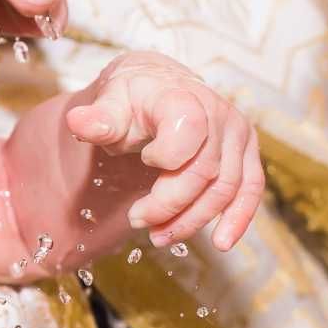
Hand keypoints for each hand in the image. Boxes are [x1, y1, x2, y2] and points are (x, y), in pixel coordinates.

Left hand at [66, 52, 264, 250]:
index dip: (165, 157)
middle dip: (168, 204)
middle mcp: (218, 113)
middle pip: (203, 172)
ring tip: (160, 237)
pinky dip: (238, 218)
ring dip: (192, 220)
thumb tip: (78, 122)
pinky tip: (221, 242)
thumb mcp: (111, 103)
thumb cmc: (133, 97)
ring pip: (224, 188)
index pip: (187, 132)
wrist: (158, 85)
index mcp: (184, 97)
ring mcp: (236, 133)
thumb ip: (99, 119)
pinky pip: (250, 189)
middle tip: (137, 219)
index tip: (143, 160)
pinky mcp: (246, 152)